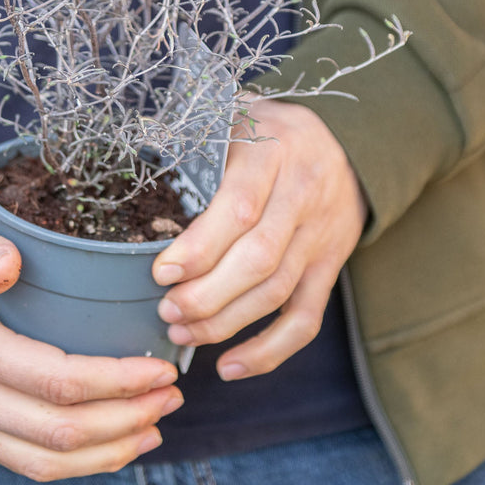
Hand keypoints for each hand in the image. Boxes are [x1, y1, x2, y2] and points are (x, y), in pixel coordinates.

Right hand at [0, 193, 181, 480]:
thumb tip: (8, 267)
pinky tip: (112, 440)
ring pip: (40, 460)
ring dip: (106, 449)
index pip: (51, 380)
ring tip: (155, 422)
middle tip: (171, 395)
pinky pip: (22, 458)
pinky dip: (74, 460)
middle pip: (54, 432)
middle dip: (124, 419)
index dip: (114, 380)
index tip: (159, 367)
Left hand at [152, 100, 366, 379]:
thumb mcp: (236, 118)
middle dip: (208, 295)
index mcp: (273, 153)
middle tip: (166, 312)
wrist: (349, 139)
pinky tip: (230, 367)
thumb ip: (200, 145)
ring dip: (227, 323)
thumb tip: (136, 172)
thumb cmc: (268, 129)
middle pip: (259, 259)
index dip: (201, 247)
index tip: (162, 273)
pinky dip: (270, 350)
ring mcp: (321, 235)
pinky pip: (306, 317)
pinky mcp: (330, 265)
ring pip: (277, 292)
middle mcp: (303, 195)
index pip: (240, 208)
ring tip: (182, 334)